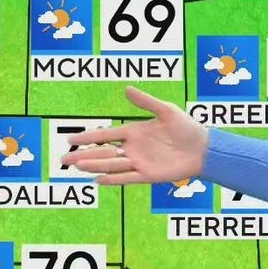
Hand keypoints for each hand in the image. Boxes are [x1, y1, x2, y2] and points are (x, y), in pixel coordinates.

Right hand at [60, 86, 209, 184]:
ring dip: (94, 165)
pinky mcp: (148, 175)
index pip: (105, 135)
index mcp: (134, 132)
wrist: (203, 149)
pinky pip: (126, 178)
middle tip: (64, 158)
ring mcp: (139, 163)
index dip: (88, 137)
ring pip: (111, 165)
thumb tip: (126, 89)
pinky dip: (112, 179)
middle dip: (83, 155)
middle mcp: (133, 148)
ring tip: (76, 166)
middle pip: (103, 152)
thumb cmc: (186, 128)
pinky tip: (97, 180)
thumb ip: (146, 102)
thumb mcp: (166, 110)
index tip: (70, 139)